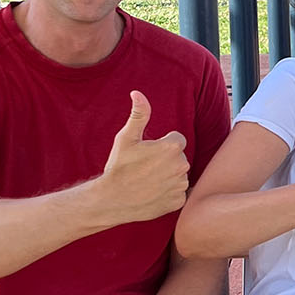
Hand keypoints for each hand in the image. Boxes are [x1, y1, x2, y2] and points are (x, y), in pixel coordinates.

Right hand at [99, 91, 189, 224]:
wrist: (112, 200)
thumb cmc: (119, 167)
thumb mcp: (126, 138)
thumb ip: (139, 114)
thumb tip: (137, 93)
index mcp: (172, 147)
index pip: (177, 139)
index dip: (161, 145)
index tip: (147, 153)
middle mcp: (182, 165)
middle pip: (178, 157)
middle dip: (166, 160)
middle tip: (145, 167)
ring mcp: (181, 184)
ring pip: (179, 175)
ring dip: (168, 176)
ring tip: (148, 180)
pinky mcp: (179, 200)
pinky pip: (177, 192)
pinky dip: (168, 192)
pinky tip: (152, 192)